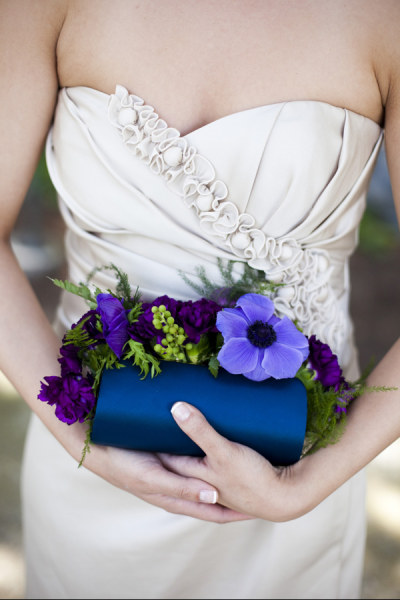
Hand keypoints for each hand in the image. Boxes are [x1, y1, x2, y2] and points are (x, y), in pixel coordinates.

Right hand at [66, 420, 250, 522]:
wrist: (98, 449)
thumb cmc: (125, 466)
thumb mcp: (155, 479)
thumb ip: (182, 487)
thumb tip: (214, 497)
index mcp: (175, 497)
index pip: (213, 511)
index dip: (235, 511)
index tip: (259, 508)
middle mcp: (176, 487)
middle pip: (211, 495)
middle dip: (233, 495)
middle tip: (259, 487)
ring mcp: (171, 473)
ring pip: (203, 478)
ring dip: (221, 476)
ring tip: (245, 466)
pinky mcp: (166, 457)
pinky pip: (193, 461)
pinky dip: (207, 459)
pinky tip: (215, 447)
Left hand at [159, 401, 312, 521]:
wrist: (285, 497)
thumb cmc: (252, 479)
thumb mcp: (223, 452)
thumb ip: (200, 431)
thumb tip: (176, 407)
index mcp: (192, 477)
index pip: (164, 456)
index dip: (153, 439)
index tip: (144, 420)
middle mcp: (200, 481)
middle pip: (177, 458)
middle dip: (167, 443)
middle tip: (157, 419)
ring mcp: (215, 482)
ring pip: (194, 461)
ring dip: (187, 449)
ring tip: (180, 427)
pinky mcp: (232, 476)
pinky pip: (211, 464)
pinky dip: (205, 455)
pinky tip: (207, 443)